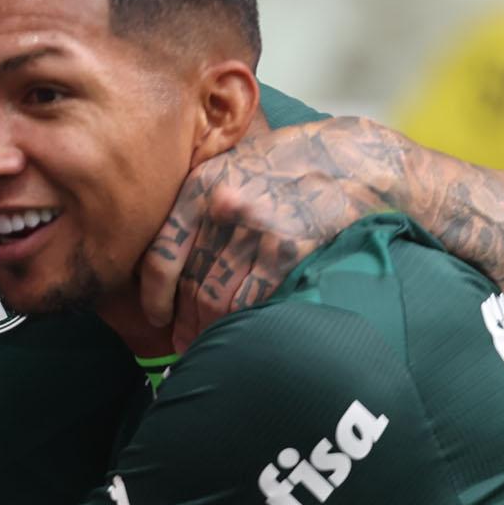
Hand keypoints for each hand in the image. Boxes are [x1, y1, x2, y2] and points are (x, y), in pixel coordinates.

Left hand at [140, 120, 391, 348]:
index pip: (162, 255)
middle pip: (190, 282)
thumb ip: (197, 207)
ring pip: (217, 297)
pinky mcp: (288, 250)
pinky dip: (240, 323)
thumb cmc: (284, 164)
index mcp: (199, 187)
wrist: (348, 158)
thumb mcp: (230, 167)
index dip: (155, 296)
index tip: (156, 317)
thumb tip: (173, 263)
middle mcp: (222, 209)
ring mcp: (255, 232)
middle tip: (182, 343)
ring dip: (208, 328)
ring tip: (205, 345)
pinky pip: (252, 300)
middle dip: (183, 320)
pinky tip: (237, 334)